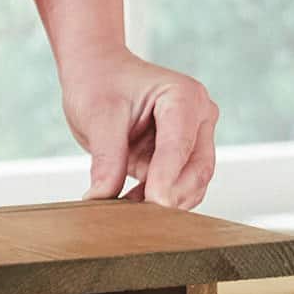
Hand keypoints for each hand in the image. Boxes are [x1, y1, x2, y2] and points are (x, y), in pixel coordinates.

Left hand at [62, 49, 218, 209]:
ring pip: (192, 184)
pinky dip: (155, 202)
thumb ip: (106, 158)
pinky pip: (176, 188)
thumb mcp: (97, 117)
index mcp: (184, 96)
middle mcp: (197, 117)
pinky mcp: (179, 158)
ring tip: (126, 213)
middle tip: (141, 218)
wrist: (96, 75)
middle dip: (171, 196)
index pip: (181, 144)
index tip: (153, 202)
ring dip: (163, 203)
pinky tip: (128, 207)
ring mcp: (192, 139)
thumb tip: (103, 197)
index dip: (167, 176)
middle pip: (197, 169)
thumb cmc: (100, 82)